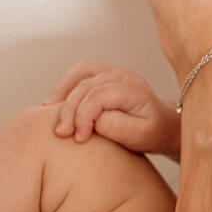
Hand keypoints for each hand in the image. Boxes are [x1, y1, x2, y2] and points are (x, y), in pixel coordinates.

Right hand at [43, 61, 177, 154]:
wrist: (161, 125)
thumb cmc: (151, 132)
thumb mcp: (140, 136)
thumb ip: (118, 127)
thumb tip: (94, 120)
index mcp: (133, 89)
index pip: (99, 95)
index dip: (83, 116)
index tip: (79, 138)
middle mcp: (123, 76)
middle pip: (87, 86)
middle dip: (70, 110)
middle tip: (61, 134)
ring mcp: (113, 73)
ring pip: (81, 74)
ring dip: (63, 93)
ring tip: (49, 114)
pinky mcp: (104, 76)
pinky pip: (80, 73)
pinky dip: (66, 86)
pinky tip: (55, 104)